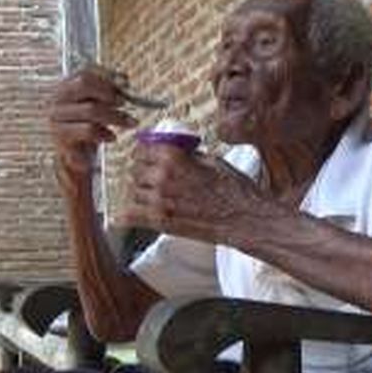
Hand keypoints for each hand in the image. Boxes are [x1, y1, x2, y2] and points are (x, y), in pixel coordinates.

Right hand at [49, 70, 137, 176]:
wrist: (74, 156)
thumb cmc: (87, 127)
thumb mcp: (97, 106)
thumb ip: (107, 91)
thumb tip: (124, 82)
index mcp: (65, 86)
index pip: (85, 72)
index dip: (107, 75)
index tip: (126, 83)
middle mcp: (57, 98)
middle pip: (84, 84)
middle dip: (109, 92)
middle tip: (125, 103)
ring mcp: (57, 117)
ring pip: (90, 109)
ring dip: (115, 116)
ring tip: (129, 123)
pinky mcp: (61, 136)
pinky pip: (88, 130)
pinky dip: (104, 133)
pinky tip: (112, 137)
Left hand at [120, 143, 261, 243]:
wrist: (244, 218)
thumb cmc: (234, 189)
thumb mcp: (212, 160)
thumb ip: (188, 155)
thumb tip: (177, 152)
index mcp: (173, 158)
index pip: (142, 150)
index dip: (143, 153)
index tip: (145, 156)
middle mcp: (162, 178)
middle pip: (134, 171)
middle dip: (140, 172)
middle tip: (147, 176)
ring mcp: (159, 202)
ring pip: (132, 192)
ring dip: (138, 192)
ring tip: (145, 194)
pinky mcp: (161, 222)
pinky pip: (131, 216)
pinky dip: (128, 214)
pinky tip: (128, 214)